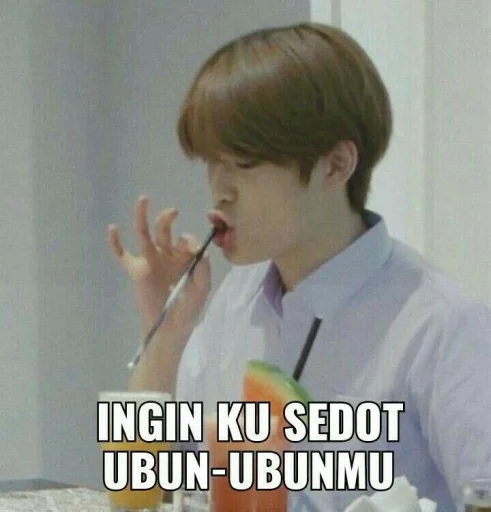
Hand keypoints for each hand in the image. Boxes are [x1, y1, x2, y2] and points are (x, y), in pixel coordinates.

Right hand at [107, 195, 210, 330]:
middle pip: (163, 230)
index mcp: (183, 258)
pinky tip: (112, 228)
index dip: (189, 240)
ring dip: (142, 216)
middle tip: (173, 211)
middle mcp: (165, 256)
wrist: (171, 327)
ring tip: (144, 199)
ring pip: (143, 234)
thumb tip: (194, 245)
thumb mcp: (203, 286)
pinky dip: (115, 243)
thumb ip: (203, 266)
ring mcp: (149, 261)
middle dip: (167, 218)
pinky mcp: (136, 271)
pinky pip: (122, 255)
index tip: (194, 250)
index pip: (185, 239)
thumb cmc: (189, 308)